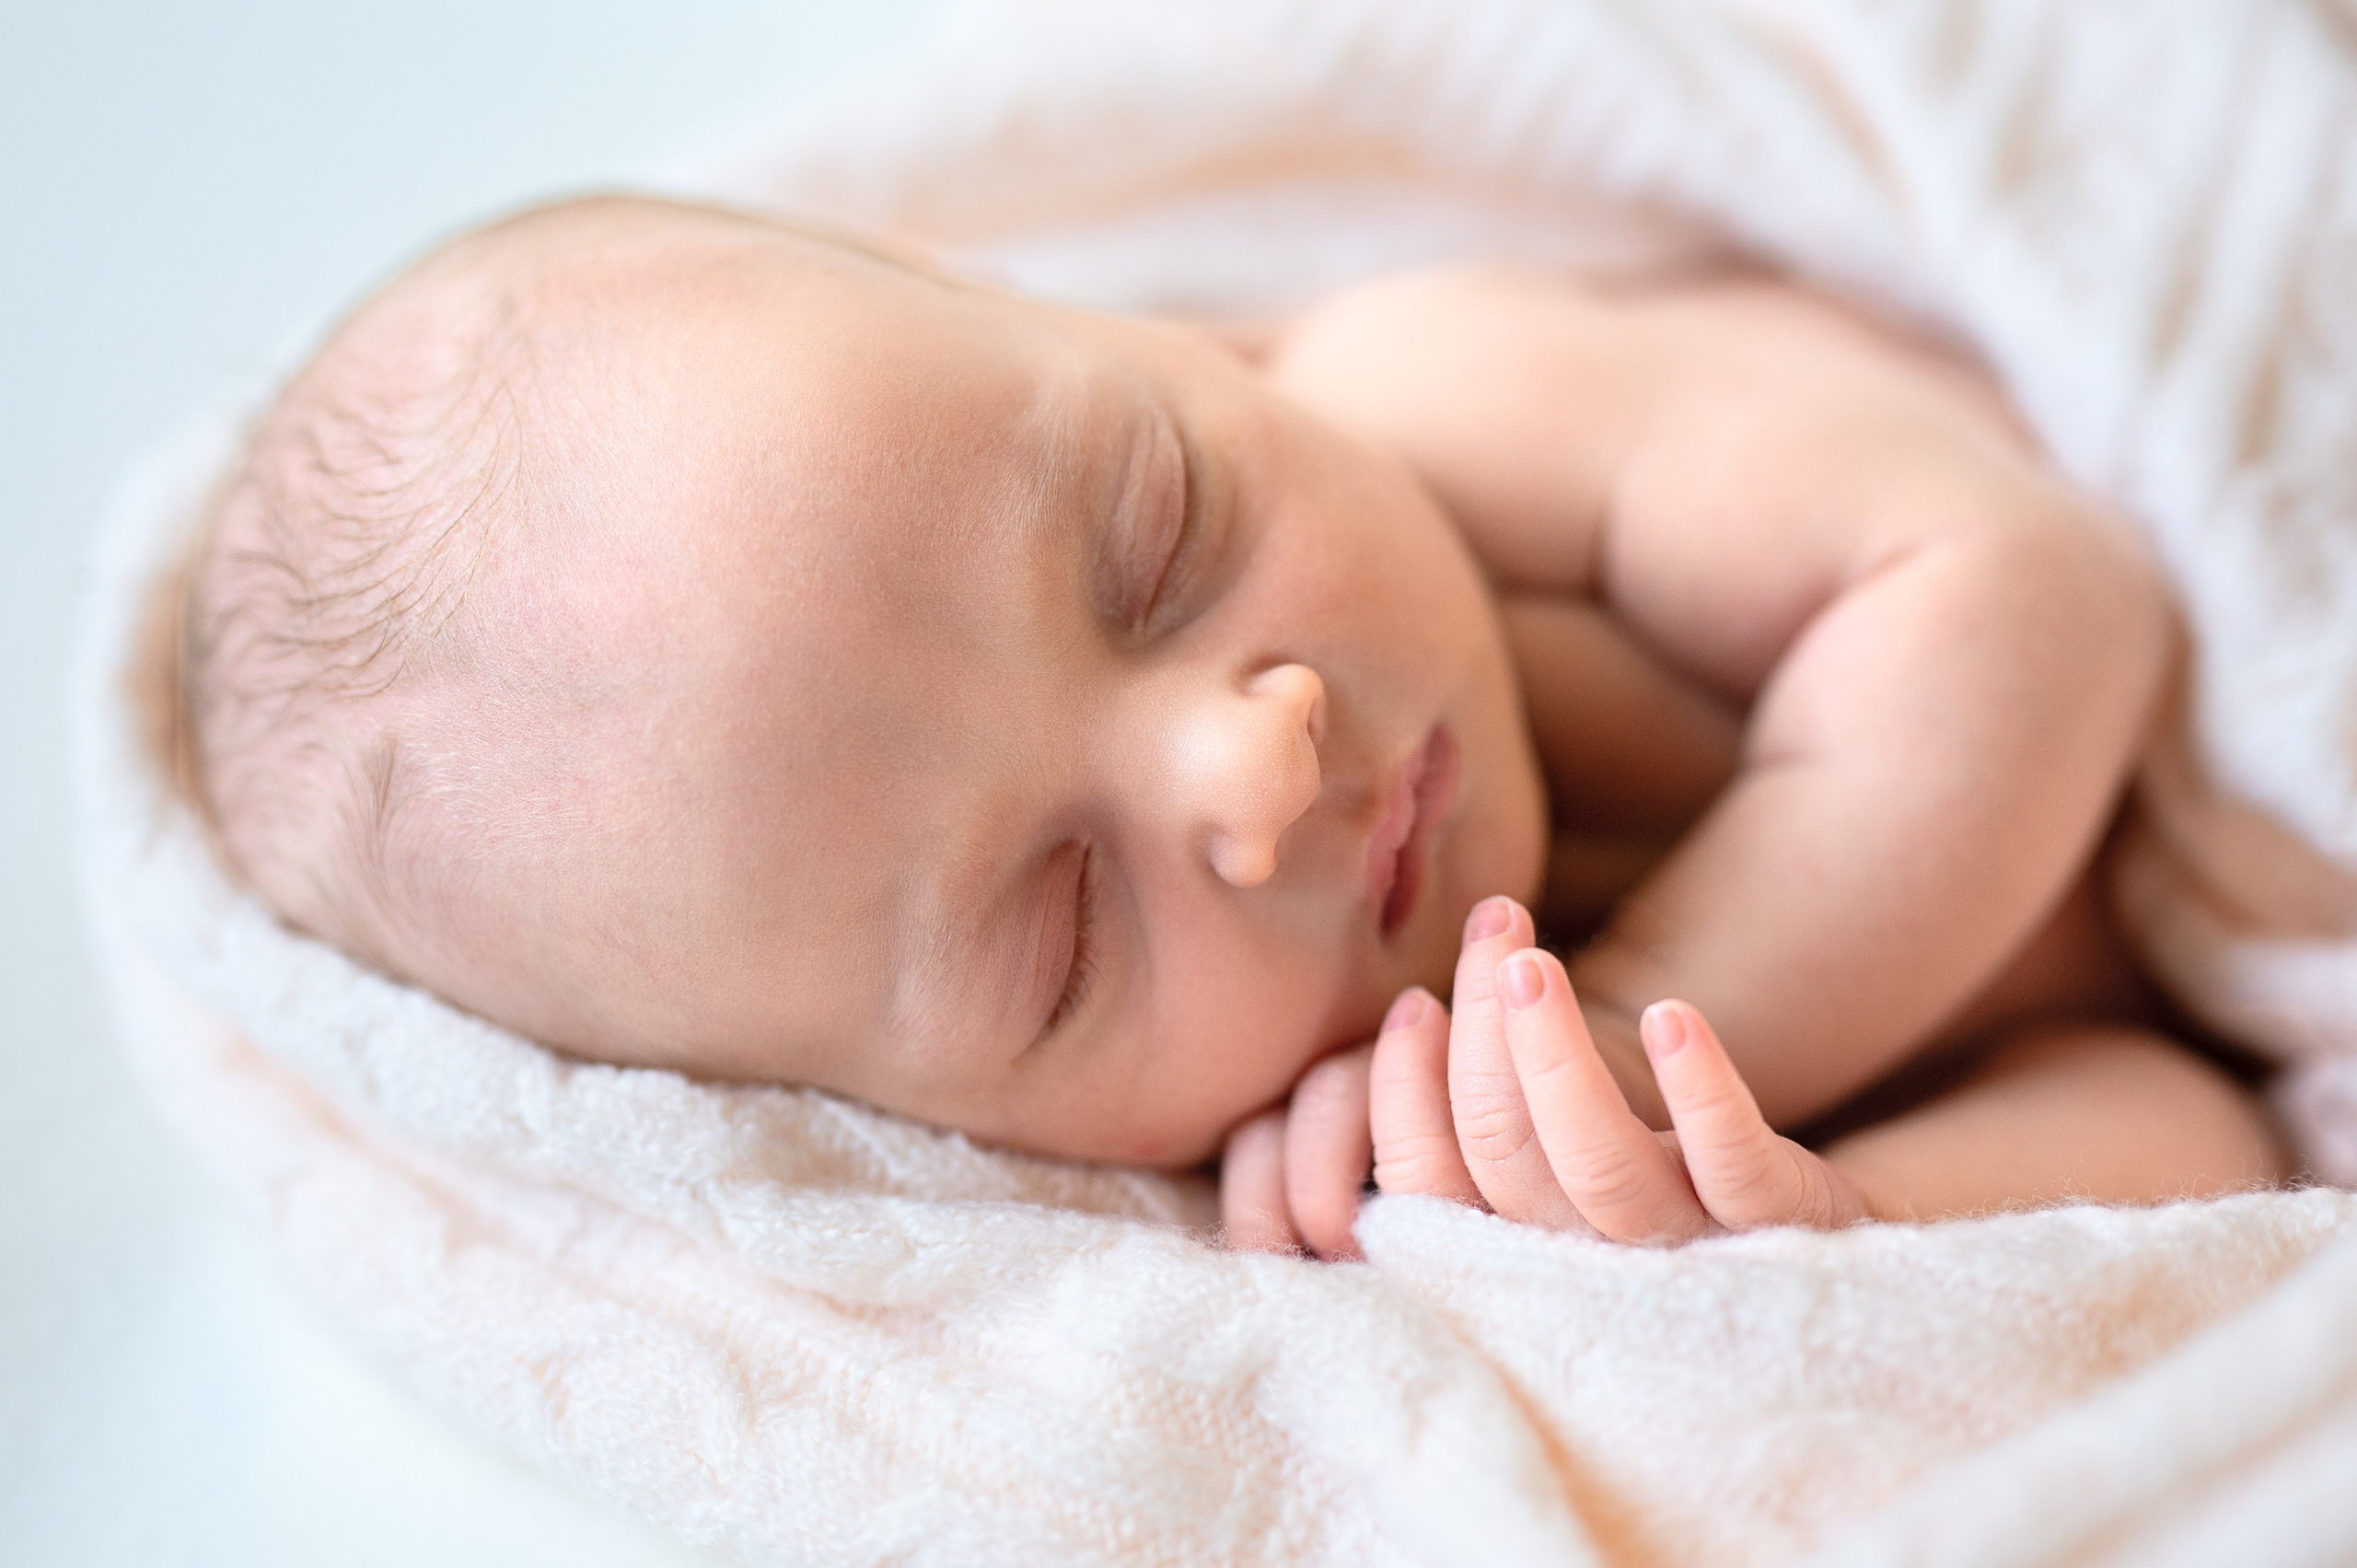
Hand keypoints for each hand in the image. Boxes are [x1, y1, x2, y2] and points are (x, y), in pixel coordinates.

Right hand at [1220, 896, 1876, 1254]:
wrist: (1816, 1230)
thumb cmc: (1653, 1176)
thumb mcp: (1549, 1161)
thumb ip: (1465, 1119)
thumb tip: (1390, 1018)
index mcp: (1521, 1259)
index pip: (1426, 1190)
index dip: (1404, 1093)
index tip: (1415, 1002)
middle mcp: (1594, 1268)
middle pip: (1504, 1155)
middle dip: (1483, 1029)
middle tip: (1492, 923)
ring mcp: (1692, 1250)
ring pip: (1601, 1164)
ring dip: (1558, 1052)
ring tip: (1535, 957)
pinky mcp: (1786, 1222)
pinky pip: (1735, 1165)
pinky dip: (1699, 1089)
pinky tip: (1669, 1015)